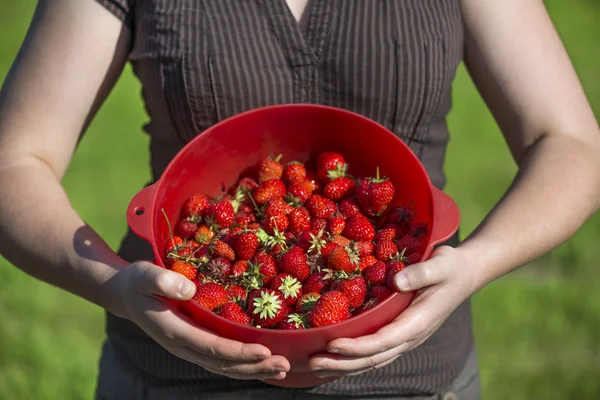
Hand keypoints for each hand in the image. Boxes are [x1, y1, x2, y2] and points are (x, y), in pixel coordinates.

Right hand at [112, 261, 289, 380]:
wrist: (125, 294)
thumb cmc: (138, 282)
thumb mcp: (145, 275)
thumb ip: (163, 281)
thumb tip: (190, 289)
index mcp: (174, 331)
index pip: (212, 346)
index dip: (238, 351)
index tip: (264, 350)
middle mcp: (183, 346)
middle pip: (223, 364)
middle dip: (254, 366)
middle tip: (283, 364)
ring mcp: (189, 348)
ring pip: (224, 366)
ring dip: (253, 369)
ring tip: (281, 368)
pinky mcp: (194, 344)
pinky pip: (221, 360)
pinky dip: (243, 364)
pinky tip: (263, 362)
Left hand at [309, 246, 478, 376]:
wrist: (466, 274)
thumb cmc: (452, 267)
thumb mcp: (442, 264)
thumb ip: (421, 272)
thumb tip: (397, 281)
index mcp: (419, 322)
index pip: (384, 340)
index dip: (357, 346)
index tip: (332, 344)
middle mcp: (411, 336)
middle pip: (374, 357)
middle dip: (342, 362)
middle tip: (313, 361)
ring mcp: (406, 337)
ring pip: (373, 359)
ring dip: (344, 364)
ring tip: (316, 365)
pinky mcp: (401, 332)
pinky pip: (376, 351)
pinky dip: (355, 358)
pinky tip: (336, 357)